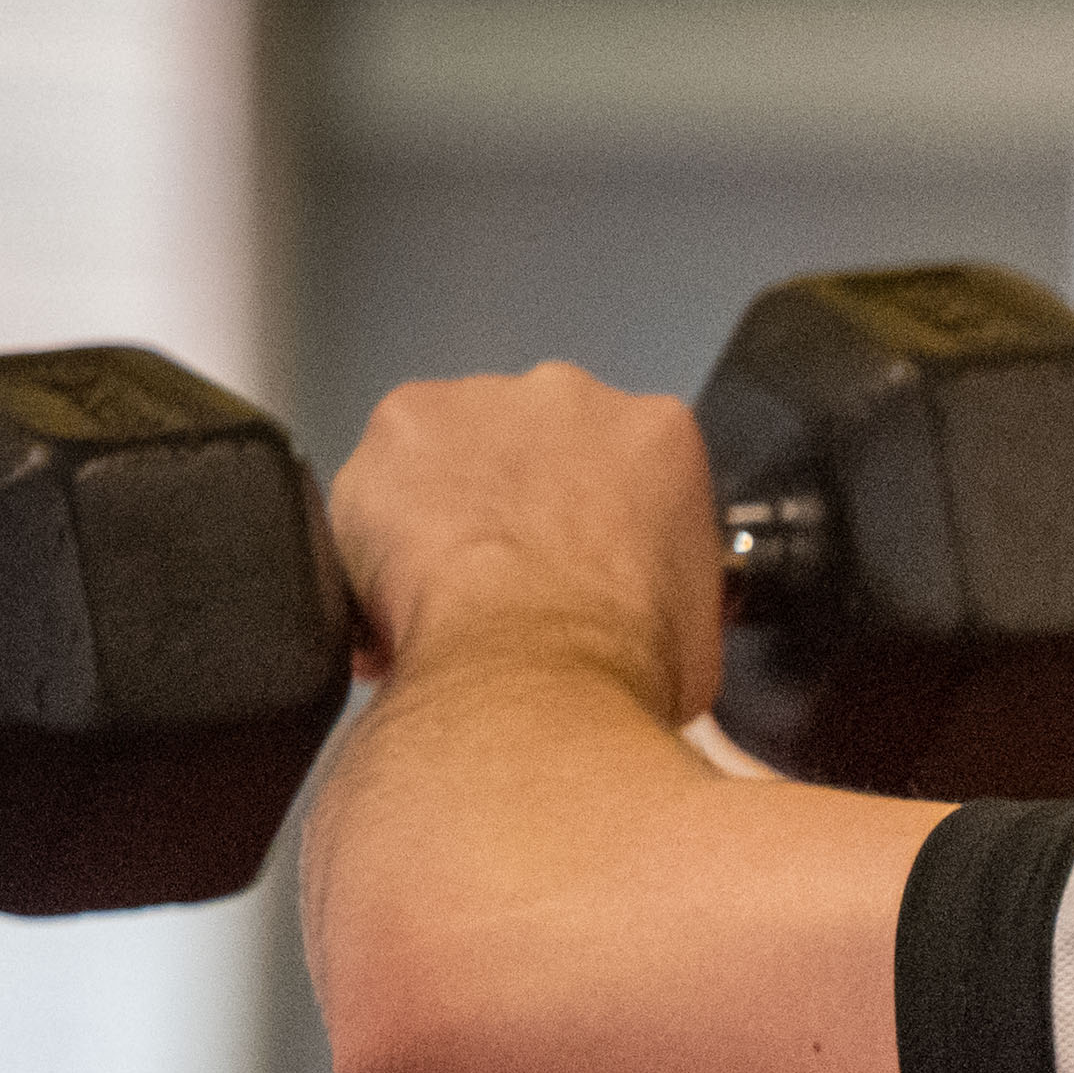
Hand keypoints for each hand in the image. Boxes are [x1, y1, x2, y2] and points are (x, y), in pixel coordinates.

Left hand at [322, 366, 720, 719]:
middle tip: (510, 571)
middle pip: (534, 437)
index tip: (578, 556)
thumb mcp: (695, 629)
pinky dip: (378, 527)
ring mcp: (480, 404)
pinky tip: (397, 588)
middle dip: (518, 494)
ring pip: (451, 447)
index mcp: (658, 435)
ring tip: (448, 587)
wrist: (533, 674)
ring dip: (447, 504)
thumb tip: (642, 607)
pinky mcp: (402, 424)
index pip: (624, 461)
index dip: (594, 516)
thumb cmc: (616, 658)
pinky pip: (378, 475)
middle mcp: (571, 398)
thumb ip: (662, 579)